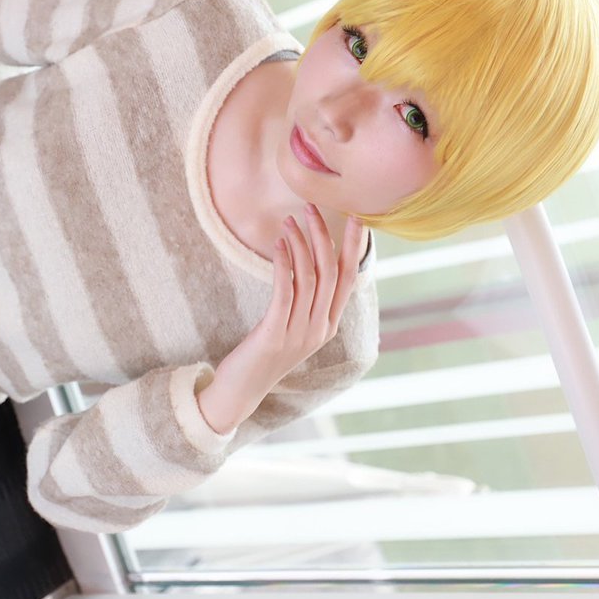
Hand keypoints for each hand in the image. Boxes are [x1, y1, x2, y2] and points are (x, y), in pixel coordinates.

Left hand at [197, 206, 367, 433]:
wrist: (241, 390)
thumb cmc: (263, 353)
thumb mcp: (292, 327)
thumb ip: (305, 302)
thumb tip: (309, 265)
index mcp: (328, 324)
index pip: (349, 279)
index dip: (354, 248)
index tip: (357, 218)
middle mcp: (320, 328)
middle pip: (331, 272)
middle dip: (324, 236)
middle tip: (311, 208)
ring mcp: (300, 333)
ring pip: (309, 278)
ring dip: (300, 244)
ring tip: (289, 220)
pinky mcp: (275, 334)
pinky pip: (285, 291)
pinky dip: (283, 263)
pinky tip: (277, 244)